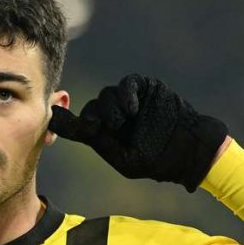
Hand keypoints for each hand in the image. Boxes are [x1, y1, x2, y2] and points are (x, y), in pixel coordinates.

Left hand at [48, 74, 227, 191]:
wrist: (188, 151)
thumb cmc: (154, 160)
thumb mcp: (119, 155)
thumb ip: (91, 138)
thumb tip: (55, 123)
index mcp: (106, 133)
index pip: (80, 122)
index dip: (68, 120)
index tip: (60, 120)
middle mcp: (116, 114)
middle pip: (93, 106)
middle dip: (94, 116)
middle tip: (100, 127)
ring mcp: (131, 100)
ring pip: (108, 94)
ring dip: (110, 107)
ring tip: (120, 122)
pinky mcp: (146, 88)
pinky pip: (128, 84)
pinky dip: (126, 94)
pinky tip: (130, 109)